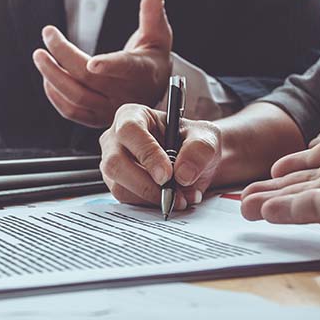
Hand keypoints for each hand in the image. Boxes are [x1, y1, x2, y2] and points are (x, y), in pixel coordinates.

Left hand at [32, 0, 172, 127]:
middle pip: (89, 78)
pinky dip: (54, 94)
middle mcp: (125, 94)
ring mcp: (109, 109)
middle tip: (48, 34)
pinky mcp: (96, 118)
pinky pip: (71, 111)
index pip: (125, 68)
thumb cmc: (153, 59)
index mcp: (142, 72)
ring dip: (52, 76)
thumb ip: (152, 11)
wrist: (152, 91)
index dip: (109, 66)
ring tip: (39, 56)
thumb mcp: (158, 34)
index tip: (92, 62)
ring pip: (76, 97)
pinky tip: (47, 76)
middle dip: (63, 55)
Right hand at [99, 104, 220, 210]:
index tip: (167, 174)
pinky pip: (127, 200)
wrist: (193, 162)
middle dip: (145, 184)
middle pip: (115, 163)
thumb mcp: (206, 137)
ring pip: (119, 186)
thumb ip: (199, 150)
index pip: (129, 131)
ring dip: (151, 197)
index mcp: (132, 116)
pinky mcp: (117, 185)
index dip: (147, 153)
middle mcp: (115, 139)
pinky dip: (151, 204)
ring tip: (179, 197)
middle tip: (172, 194)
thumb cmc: (193, 141)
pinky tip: (170, 198)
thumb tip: (182, 174)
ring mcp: (112, 164)